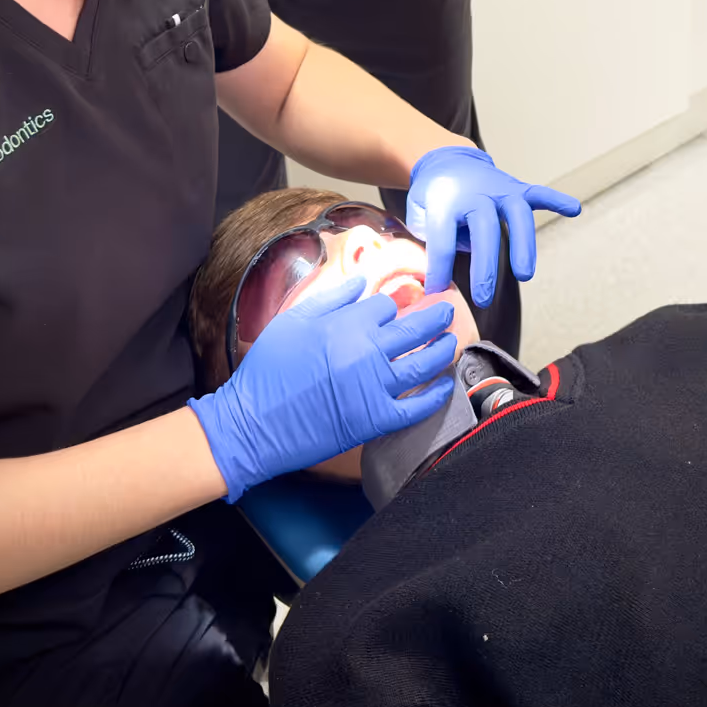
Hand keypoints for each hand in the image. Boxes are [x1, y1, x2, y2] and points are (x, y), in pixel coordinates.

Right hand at [188, 275, 455, 501]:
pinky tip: (444, 386)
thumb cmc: (268, 369)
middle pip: (415, 328)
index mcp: (348, 324)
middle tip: (448, 312)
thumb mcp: (293, 321)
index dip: (392, 306)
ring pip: (424, 364)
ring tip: (453, 341)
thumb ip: (332, 298)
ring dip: (443, 350)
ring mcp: (375, 387)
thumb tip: (362, 282)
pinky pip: (415, 408)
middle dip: (436, 317)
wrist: (253, 423)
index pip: (387, 306)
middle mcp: (368, 351)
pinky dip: (434, 396)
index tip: (396, 308)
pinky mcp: (375, 420)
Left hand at [406, 146, 581, 306]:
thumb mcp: (418, 213)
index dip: (439, 268)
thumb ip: (427, 240)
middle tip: (483, 297)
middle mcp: (475, 194)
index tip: (438, 292)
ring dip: (523, 244)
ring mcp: (499, 190)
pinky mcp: (516, 189)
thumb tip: (437, 278)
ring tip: (525, 275)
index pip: (442, 239)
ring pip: (516, 214)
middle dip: (485, 265)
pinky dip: (556, 200)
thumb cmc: (433, 196)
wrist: (448, 160)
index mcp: (444, 201)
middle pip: (484, 229)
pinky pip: (539, 194)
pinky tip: (574, 209)